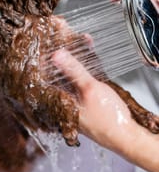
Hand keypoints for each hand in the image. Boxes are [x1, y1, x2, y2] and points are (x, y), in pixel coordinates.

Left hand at [52, 49, 158, 171]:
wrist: (126, 135)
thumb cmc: (108, 120)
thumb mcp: (89, 89)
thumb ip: (73, 71)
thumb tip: (56, 56)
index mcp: (58, 100)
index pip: (46, 75)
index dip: (47, 57)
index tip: (49, 41)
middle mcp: (64, 100)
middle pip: (58, 72)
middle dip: (63, 54)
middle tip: (65, 36)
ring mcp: (75, 99)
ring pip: (71, 74)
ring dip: (75, 58)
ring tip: (79, 40)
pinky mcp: (86, 98)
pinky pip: (81, 78)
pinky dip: (84, 66)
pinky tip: (89, 54)